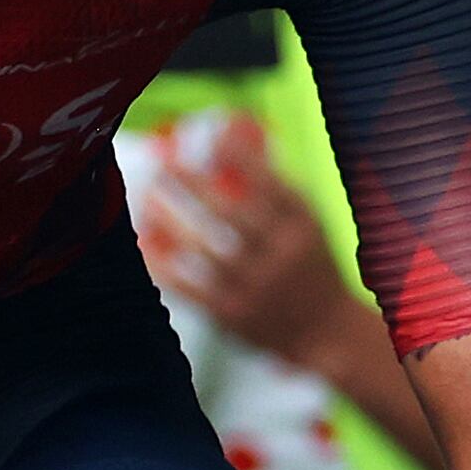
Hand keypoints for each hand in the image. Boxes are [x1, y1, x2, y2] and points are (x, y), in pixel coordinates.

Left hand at [134, 113, 373, 374]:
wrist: (327, 331)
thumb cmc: (307, 262)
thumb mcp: (307, 222)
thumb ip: (273, 186)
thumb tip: (228, 139)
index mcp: (304, 226)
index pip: (270, 185)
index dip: (241, 158)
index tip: (210, 139)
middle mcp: (284, 255)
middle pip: (230, 213)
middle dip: (192, 184)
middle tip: (163, 164)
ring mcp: (258, 288)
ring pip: (204, 249)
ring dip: (170, 220)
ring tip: (147, 199)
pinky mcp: (234, 315)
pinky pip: (189, 286)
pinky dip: (163, 265)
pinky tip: (143, 245)